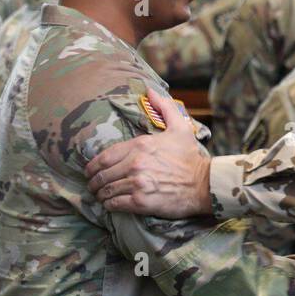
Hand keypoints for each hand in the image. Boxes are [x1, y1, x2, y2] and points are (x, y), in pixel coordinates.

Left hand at [85, 89, 212, 217]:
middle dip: (94, 182)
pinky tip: (110, 204)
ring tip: (101, 196)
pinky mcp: (141, 202)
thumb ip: (164, 107)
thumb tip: (150, 90)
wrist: (204, 184)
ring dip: (100, 194)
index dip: (92, 166)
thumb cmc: (189, 157)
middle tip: (93, 186)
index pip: (105, 156)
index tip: (90, 171)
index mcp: (140, 145)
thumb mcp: (179, 128)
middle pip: (102, 175)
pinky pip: (115, 204)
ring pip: (107, 190)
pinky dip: (109, 205)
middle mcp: (135, 164)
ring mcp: (137, 183)